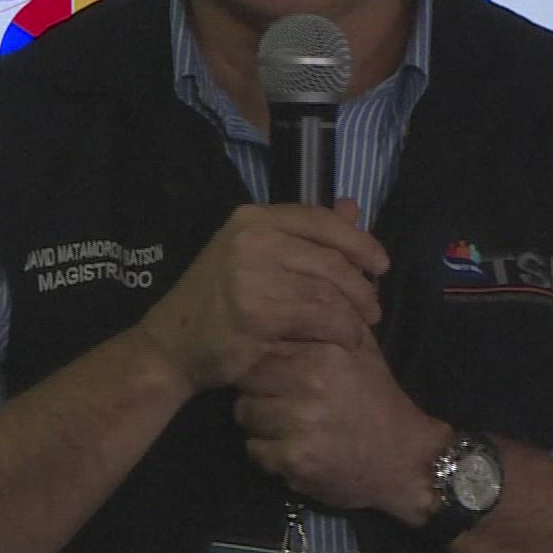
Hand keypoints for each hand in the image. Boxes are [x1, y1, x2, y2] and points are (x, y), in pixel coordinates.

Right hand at [134, 199, 388, 393]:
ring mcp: (252, 275)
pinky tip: (346, 342)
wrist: (171, 346)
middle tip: (374, 308)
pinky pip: (319, 318)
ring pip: (329, 290)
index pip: (320, 219)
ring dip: (354, 313)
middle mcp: (252, 238)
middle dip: (361, 285)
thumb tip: (353, 205)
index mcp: (252, 218)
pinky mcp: (257, 313)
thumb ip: (303, 235)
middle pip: (330, 257)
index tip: (381, 262)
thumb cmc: (217, 302)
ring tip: (361, 329)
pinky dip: (341, 331)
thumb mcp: (254, 256)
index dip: (359, 240)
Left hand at [234, 335, 451, 519]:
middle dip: (259, 395)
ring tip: (291, 428)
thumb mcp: (360, 350)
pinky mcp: (295, 459)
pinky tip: (295, 451)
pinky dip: (270, 455)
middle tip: (284, 404)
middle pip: (247, 385)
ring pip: (246, 418)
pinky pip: (255, 451)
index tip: (279, 376)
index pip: (262, 351)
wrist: (404, 459)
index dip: (266, 365)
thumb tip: (286, 301)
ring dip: (262, 425)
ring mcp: (301, 423)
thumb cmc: (377, 400)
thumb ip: (326, 324)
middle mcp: (310, 383)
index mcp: (323, 353)